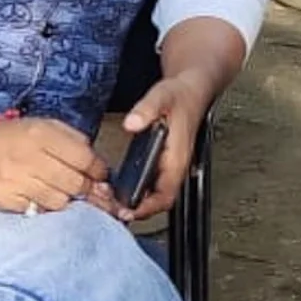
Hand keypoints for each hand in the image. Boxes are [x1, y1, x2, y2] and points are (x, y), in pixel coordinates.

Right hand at [0, 116, 119, 216]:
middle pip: (75, 184)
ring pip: (60, 202)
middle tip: (85, 188)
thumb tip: (97, 163)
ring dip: (66, 199)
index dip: (98, 170)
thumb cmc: (10, 137)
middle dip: (87, 189)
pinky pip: (39, 211)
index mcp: (40, 133)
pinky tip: (39, 196)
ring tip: (58, 189)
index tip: (99, 174)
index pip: (84, 158)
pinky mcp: (6, 199)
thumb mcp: (41, 125)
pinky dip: (44, 206)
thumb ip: (71, 139)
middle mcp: (30, 156)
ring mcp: (17, 180)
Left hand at [120, 70, 211, 220]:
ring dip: (133, 200)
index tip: (126, 211)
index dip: (147, 208)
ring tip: (108, 199)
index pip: (165, 195)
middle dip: (135, 208)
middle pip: (158, 200)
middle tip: (109, 206)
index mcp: (177, 158)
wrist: (192, 89)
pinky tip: (117, 185)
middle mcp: (175, 166)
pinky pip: (150, 182)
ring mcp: (169, 165)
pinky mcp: (163, 160)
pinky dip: (135, 188)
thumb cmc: (180, 95)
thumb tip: (131, 124)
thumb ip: (146, 110)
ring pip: (153, 194)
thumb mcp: (161, 96)